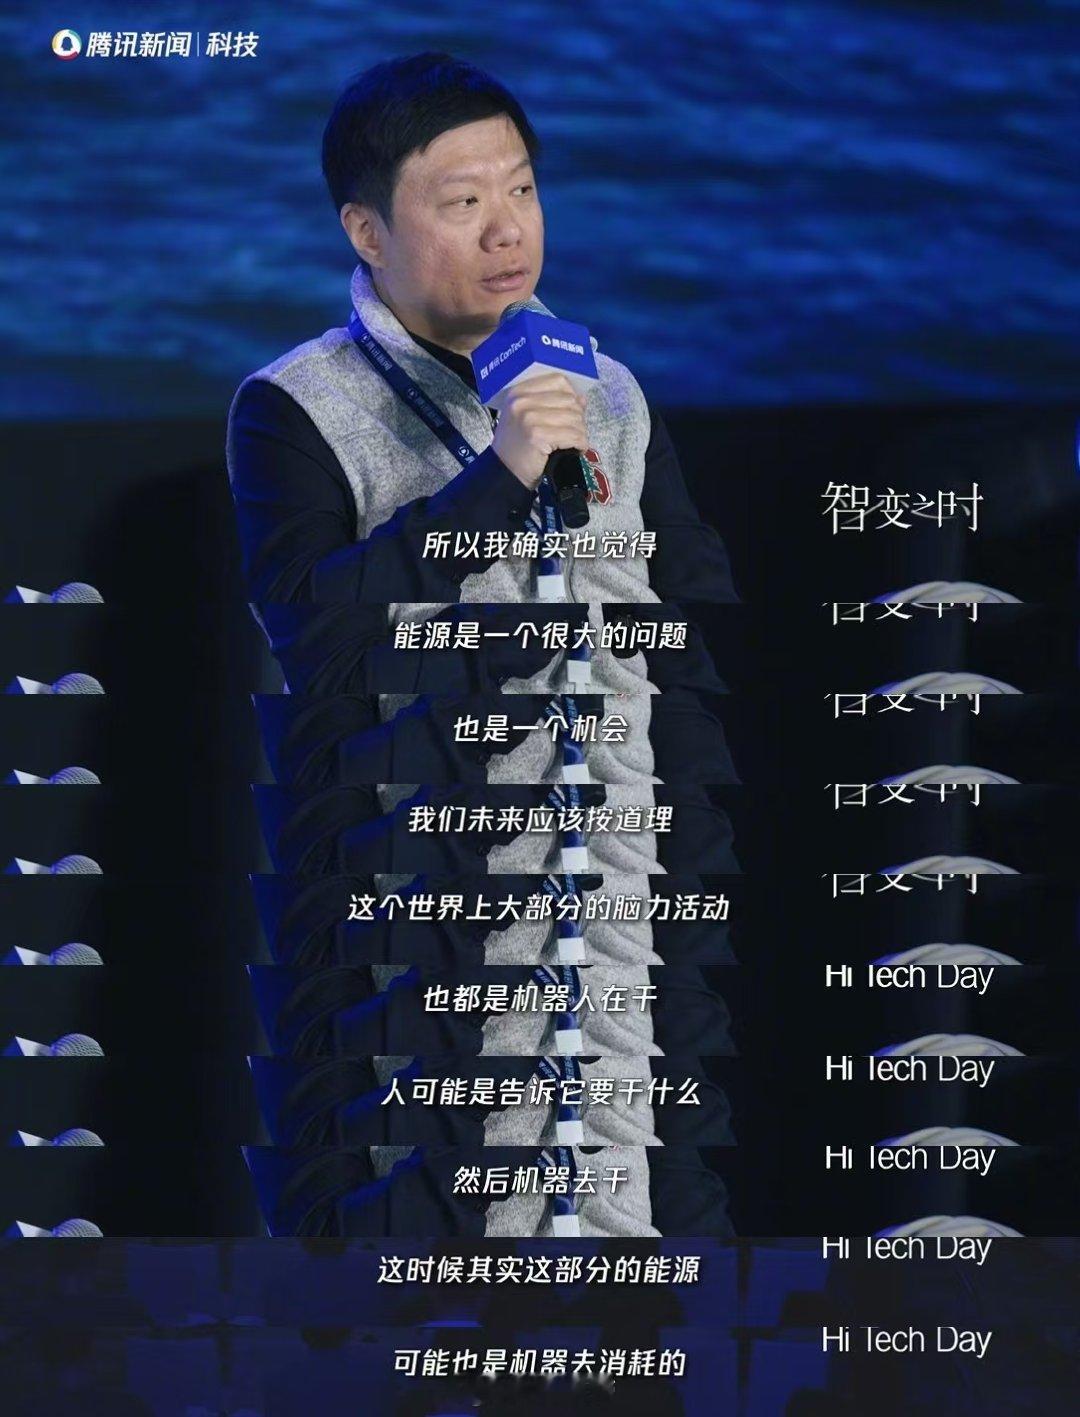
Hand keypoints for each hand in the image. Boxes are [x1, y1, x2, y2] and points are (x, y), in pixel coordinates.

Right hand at [491, 372, 588, 488]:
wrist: (504, 472)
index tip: (573, 410)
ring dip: (580, 433)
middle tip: (574, 431)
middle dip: (578, 418)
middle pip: (569, 400)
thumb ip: (552, 403)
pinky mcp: (538, 436)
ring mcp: (529, 418)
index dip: (572, 395)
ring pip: (574, 418)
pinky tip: (575, 449)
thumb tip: (581, 398)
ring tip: (574, 442)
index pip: (558, 381)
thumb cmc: (517, 446)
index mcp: (519, 392)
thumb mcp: (527, 417)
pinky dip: (580, 444)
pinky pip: (573, 435)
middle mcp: (522, 402)